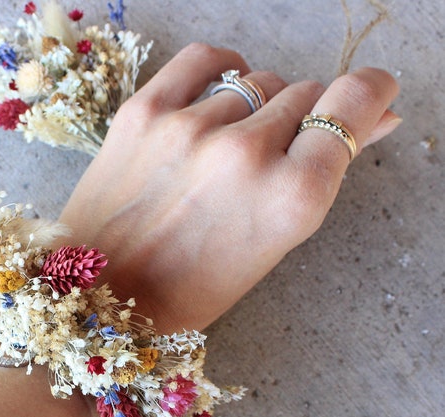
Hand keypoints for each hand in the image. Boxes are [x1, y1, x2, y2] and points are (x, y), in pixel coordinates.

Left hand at [59, 43, 399, 330]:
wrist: (99, 297)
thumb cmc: (189, 287)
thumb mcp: (271, 244)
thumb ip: (320, 176)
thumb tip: (377, 118)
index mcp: (290, 199)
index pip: (353, 105)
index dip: (369, 97)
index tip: (368, 97)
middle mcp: (245, 156)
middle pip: (305, 94)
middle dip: (298, 122)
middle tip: (268, 159)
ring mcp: (191, 129)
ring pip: (256, 82)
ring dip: (254, 109)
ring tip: (224, 153)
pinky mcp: (144, 112)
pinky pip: (204, 59)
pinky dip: (220, 70)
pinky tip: (218, 93)